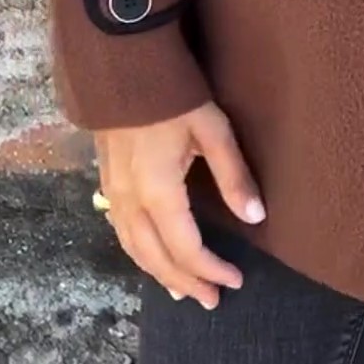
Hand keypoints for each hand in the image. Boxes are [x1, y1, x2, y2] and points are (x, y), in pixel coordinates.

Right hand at [94, 102, 264, 308]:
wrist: (124, 64)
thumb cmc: (174, 95)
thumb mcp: (213, 131)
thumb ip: (234, 176)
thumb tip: (256, 218)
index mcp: (158, 192)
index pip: (186, 249)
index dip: (211, 270)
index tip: (236, 280)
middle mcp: (130, 200)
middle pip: (155, 257)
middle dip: (185, 282)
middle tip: (212, 300)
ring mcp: (114, 191)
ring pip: (133, 247)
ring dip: (158, 272)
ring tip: (181, 291)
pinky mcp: (108, 179)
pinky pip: (121, 230)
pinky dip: (139, 251)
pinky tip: (150, 254)